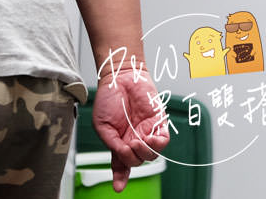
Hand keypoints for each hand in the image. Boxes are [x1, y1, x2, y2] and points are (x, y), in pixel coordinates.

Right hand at [92, 68, 170, 191]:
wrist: (120, 77)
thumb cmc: (109, 98)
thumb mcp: (102, 125)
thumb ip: (112, 144)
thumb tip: (125, 155)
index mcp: (118, 142)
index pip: (120, 164)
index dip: (120, 177)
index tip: (118, 188)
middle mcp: (133, 140)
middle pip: (137, 161)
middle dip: (132, 158)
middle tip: (127, 145)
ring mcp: (146, 133)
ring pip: (151, 155)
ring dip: (144, 152)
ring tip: (136, 141)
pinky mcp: (159, 124)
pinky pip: (163, 142)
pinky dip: (158, 144)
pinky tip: (150, 139)